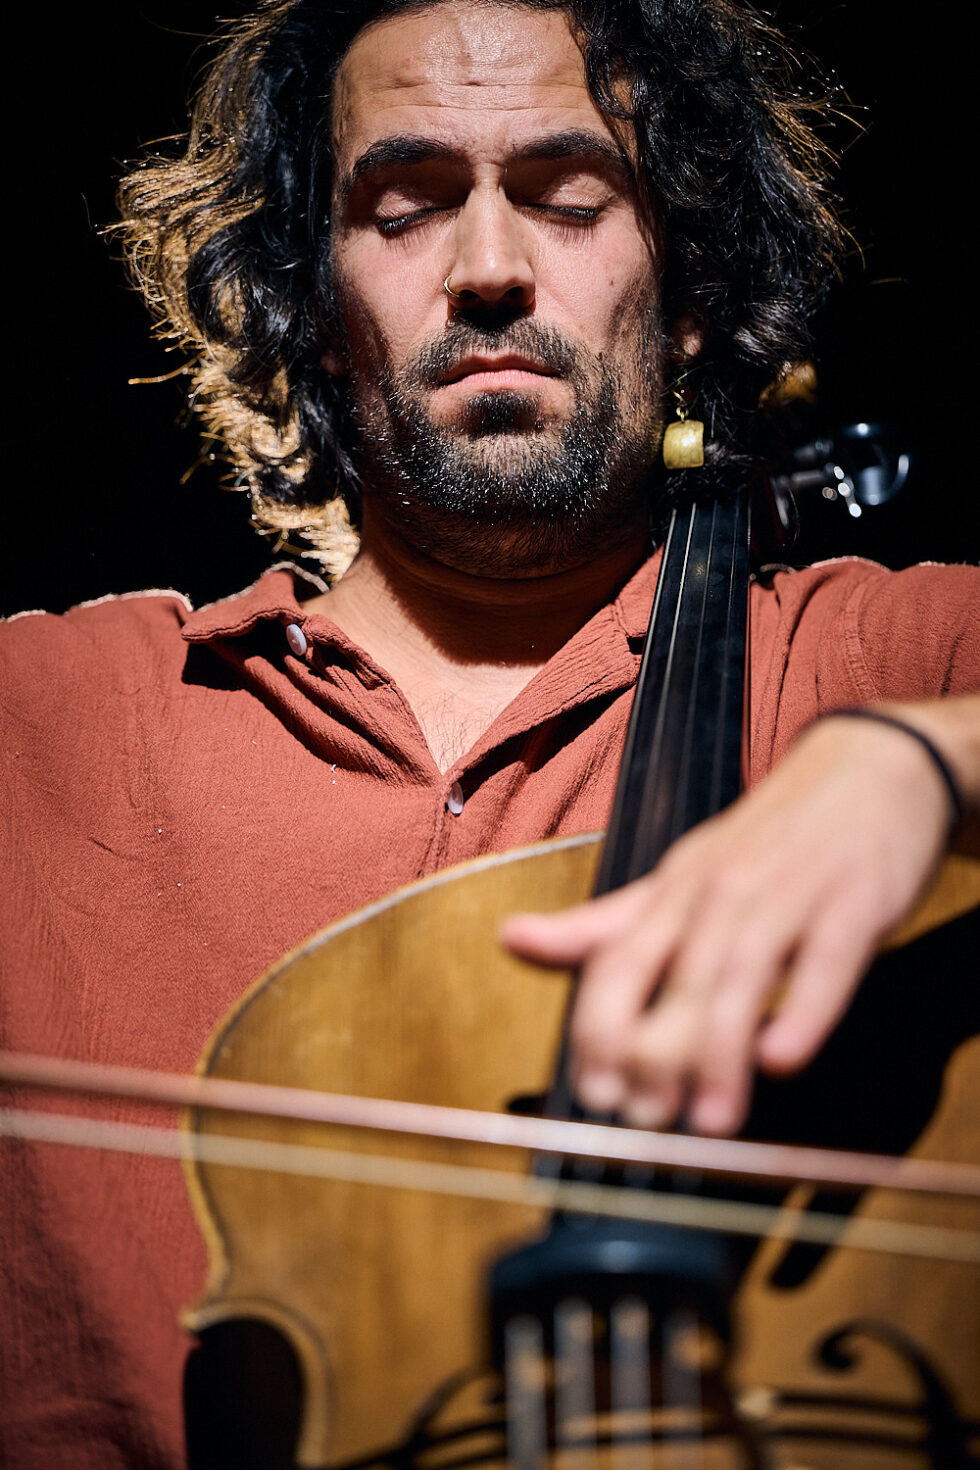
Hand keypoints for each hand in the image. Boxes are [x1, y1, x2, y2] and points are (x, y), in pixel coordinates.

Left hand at [502, 712, 958, 1136]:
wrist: (872, 769)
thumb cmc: (768, 839)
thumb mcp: (681, 875)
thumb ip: (604, 925)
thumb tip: (510, 940)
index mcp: (675, 891)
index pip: (618, 962)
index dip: (599, 1028)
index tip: (593, 1095)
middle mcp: (721, 892)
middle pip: (674, 978)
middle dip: (652, 1054)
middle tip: (644, 1123)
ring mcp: (788, 895)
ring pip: (740, 977)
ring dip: (718, 1053)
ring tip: (707, 1122)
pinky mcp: (855, 903)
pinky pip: (826, 963)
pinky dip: (802, 1011)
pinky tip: (781, 1057)